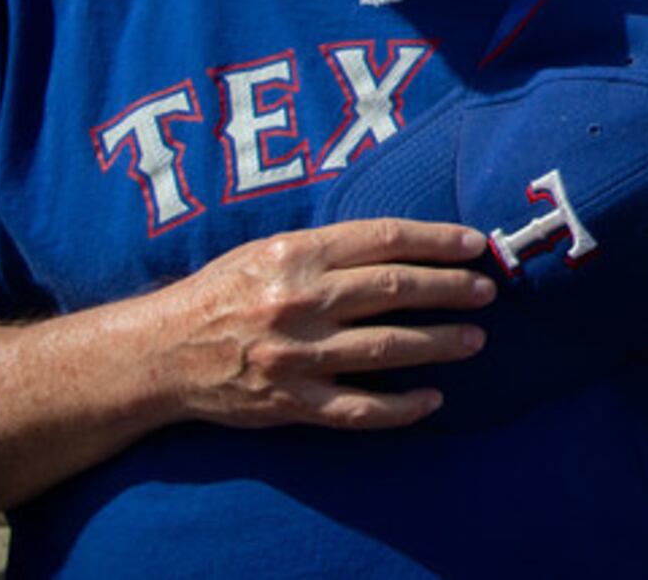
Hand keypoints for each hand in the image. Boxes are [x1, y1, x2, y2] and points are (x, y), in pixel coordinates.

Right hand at [150, 219, 494, 430]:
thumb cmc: (223, 292)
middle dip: (450, 289)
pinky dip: (399, 407)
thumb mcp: (270, 250)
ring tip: (474, 340)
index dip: (437, 240)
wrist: (159, 353)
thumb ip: (330, 245)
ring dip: (438, 343)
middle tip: (488, 291)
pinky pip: (357, 409)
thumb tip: (402, 239)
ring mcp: (296, 356)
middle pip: (395, 290)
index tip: (475, 245)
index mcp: (297, 255)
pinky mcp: (289, 403)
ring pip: (386, 347)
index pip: (385, 239)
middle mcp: (300, 302)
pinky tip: (432, 400)